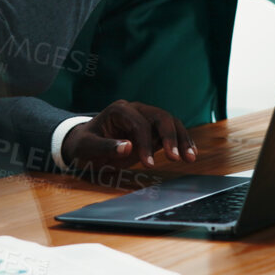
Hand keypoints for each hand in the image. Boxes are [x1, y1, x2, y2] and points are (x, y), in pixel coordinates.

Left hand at [61, 99, 196, 170]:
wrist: (85, 145)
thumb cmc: (84, 145)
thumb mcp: (87, 147)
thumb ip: (105, 147)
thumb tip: (128, 147)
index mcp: (120, 110)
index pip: (139, 123)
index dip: (146, 143)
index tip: (148, 165)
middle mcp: (136, 110)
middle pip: (161, 116)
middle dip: (171, 137)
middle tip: (176, 158)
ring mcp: (146, 119)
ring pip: (171, 123)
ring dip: (182, 139)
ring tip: (190, 158)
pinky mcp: (153, 131)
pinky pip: (172, 133)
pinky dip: (182, 143)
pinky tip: (190, 154)